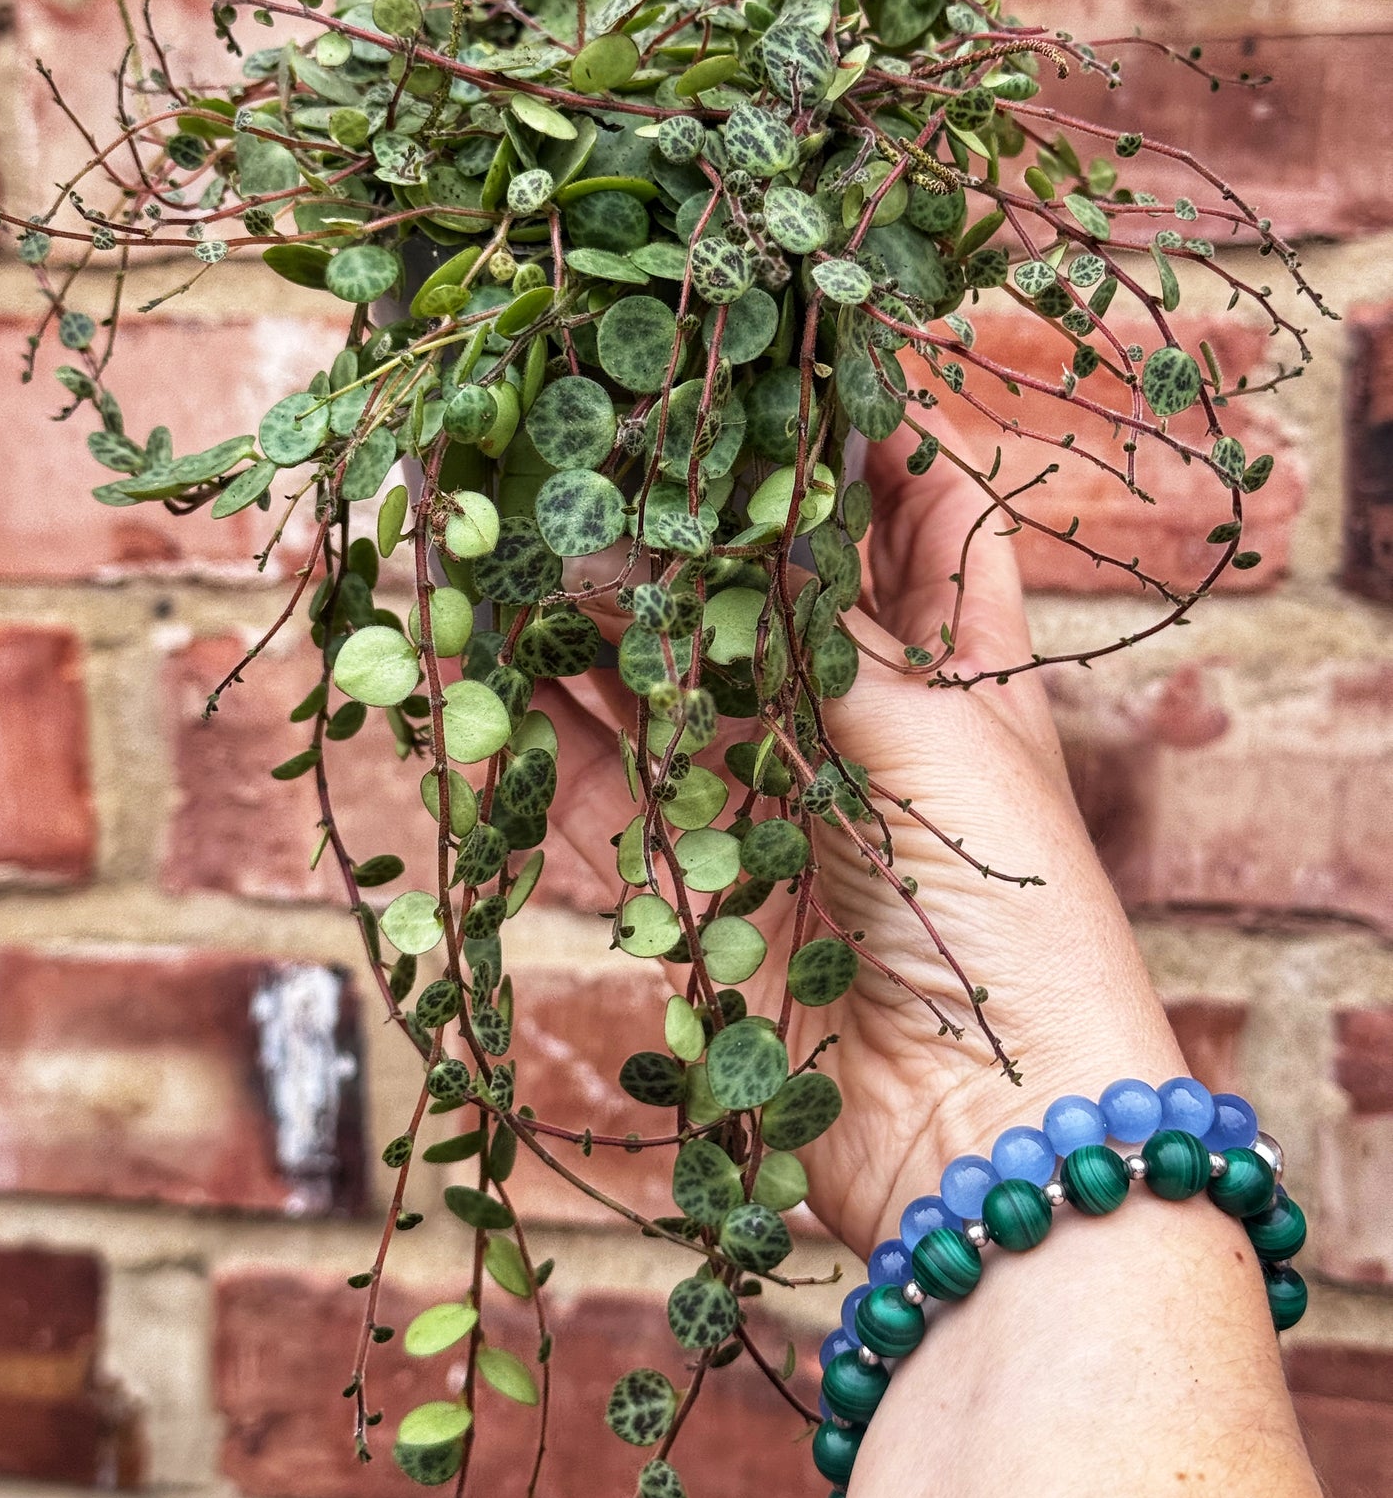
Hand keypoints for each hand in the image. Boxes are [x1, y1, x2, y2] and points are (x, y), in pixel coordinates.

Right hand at [539, 425, 1185, 1254]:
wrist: (990, 1130)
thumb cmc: (1008, 904)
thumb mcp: (927, 727)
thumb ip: (797, 630)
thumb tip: (680, 531)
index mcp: (966, 668)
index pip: (924, 523)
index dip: (874, 444)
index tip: (796, 368)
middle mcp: (869, 726)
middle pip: (770, 598)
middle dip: (692, 526)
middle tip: (602, 441)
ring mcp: (781, 805)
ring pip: (673, 685)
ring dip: (598, 622)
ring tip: (516, 534)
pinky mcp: (708, 886)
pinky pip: (614, 791)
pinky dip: (552, 735)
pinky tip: (490, 666)